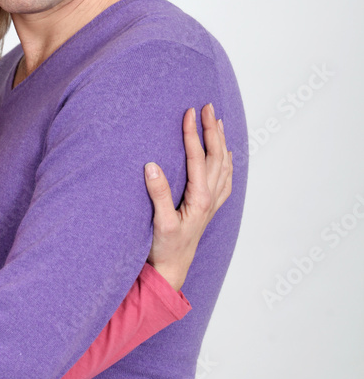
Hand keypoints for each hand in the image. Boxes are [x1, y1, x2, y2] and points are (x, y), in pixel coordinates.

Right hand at [144, 104, 231, 289]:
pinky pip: (225, 179)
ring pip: (223, 165)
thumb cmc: (164, 248)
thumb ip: (158, 194)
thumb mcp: (158, 222)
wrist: (172, 270)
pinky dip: (226, 163)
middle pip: (216, 156)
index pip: (198, 158)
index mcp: (199, 198)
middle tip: (208, 107)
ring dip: (221, 141)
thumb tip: (152, 165)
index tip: (189, 112)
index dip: (193, 133)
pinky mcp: (209, 208)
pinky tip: (225, 155)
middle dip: (212, 130)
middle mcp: (210, 198)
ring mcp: (212, 203)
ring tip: (218, 122)